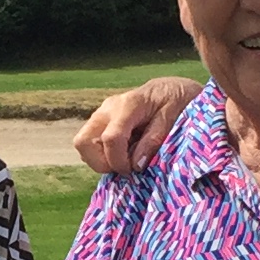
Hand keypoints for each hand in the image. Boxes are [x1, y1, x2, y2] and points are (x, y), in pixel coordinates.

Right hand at [73, 76, 197, 177]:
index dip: (118, 161)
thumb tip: (136, 164)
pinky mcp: (100, 122)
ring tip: (125, 160)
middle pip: (83, 142)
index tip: (133, 170)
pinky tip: (123, 153)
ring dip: (100, 160)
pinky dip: (102, 155)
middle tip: (124, 167)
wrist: (171, 89)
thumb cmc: (177, 102)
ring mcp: (101, 115)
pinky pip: (90, 144)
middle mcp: (108, 109)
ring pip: (82, 145)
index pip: (111, 138)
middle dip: (100, 163)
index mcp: (128, 105)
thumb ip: (154, 140)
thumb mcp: (173, 119)